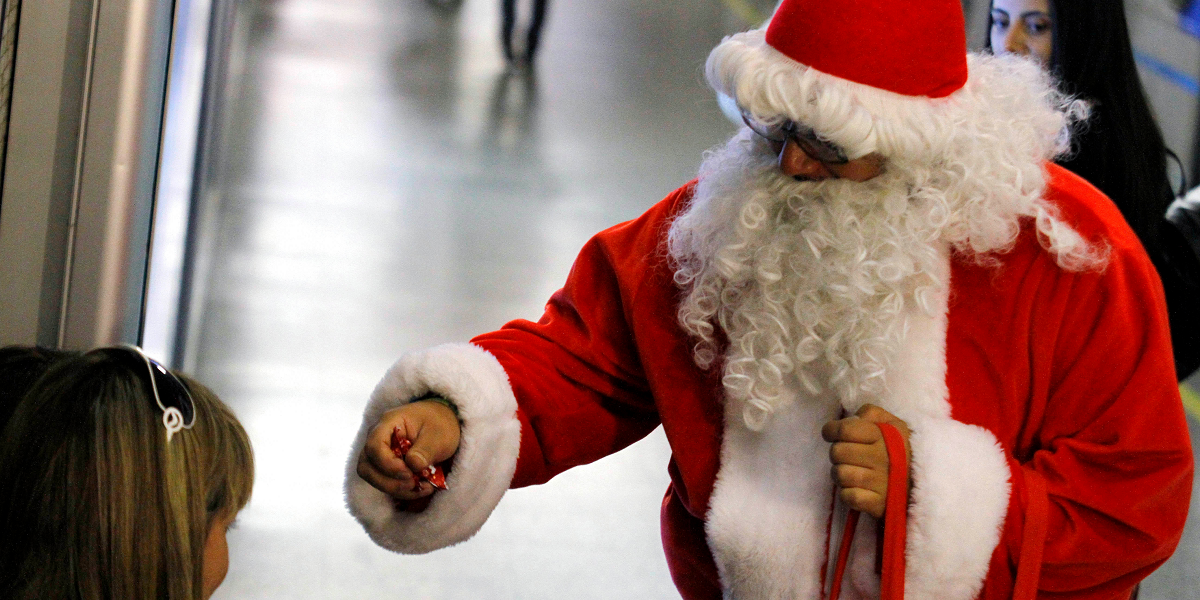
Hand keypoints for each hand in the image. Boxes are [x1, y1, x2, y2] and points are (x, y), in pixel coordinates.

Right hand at [357, 399, 461, 500]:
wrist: (442, 422)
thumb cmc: (439, 423)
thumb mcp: (439, 434)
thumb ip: (426, 449)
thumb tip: (412, 466)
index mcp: (388, 423)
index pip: (374, 446)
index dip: (388, 464)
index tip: (409, 473)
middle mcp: (377, 438)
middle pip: (367, 466)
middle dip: (389, 481)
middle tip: (413, 483)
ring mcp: (379, 453)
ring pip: (372, 477)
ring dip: (395, 489)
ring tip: (420, 488)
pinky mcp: (385, 466)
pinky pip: (384, 482)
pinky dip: (401, 491)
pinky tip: (420, 489)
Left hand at [821, 404, 911, 518]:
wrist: (924, 484)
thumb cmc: (900, 450)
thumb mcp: (892, 424)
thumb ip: (871, 413)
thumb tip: (852, 418)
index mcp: (884, 435)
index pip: (845, 430)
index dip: (831, 430)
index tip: (832, 434)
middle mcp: (882, 458)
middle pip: (837, 452)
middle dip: (837, 453)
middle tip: (848, 456)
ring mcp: (880, 482)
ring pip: (839, 474)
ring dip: (841, 474)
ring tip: (853, 472)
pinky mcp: (878, 503)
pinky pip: (848, 497)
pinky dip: (848, 494)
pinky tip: (858, 489)